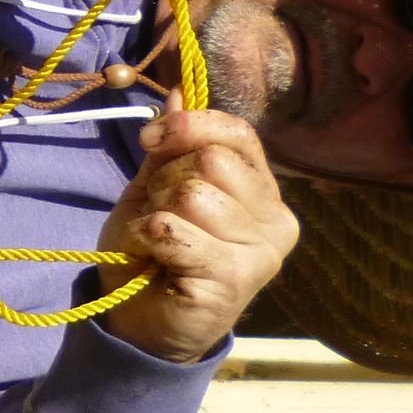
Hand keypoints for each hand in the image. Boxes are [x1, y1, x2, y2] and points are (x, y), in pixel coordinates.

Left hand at [96, 97, 300, 363]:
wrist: (138, 320)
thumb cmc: (151, 253)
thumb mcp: (155, 189)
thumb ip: (172, 146)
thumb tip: (180, 92)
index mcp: (261, 191)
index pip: (237, 133)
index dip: (189, 126)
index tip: (152, 139)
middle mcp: (275, 219)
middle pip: (212, 160)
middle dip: (166, 182)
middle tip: (160, 217)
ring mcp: (261, 252)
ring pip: (193, 194)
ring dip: (156, 215)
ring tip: (159, 244)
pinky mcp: (236, 279)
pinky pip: (177, 231)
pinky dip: (149, 240)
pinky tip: (157, 261)